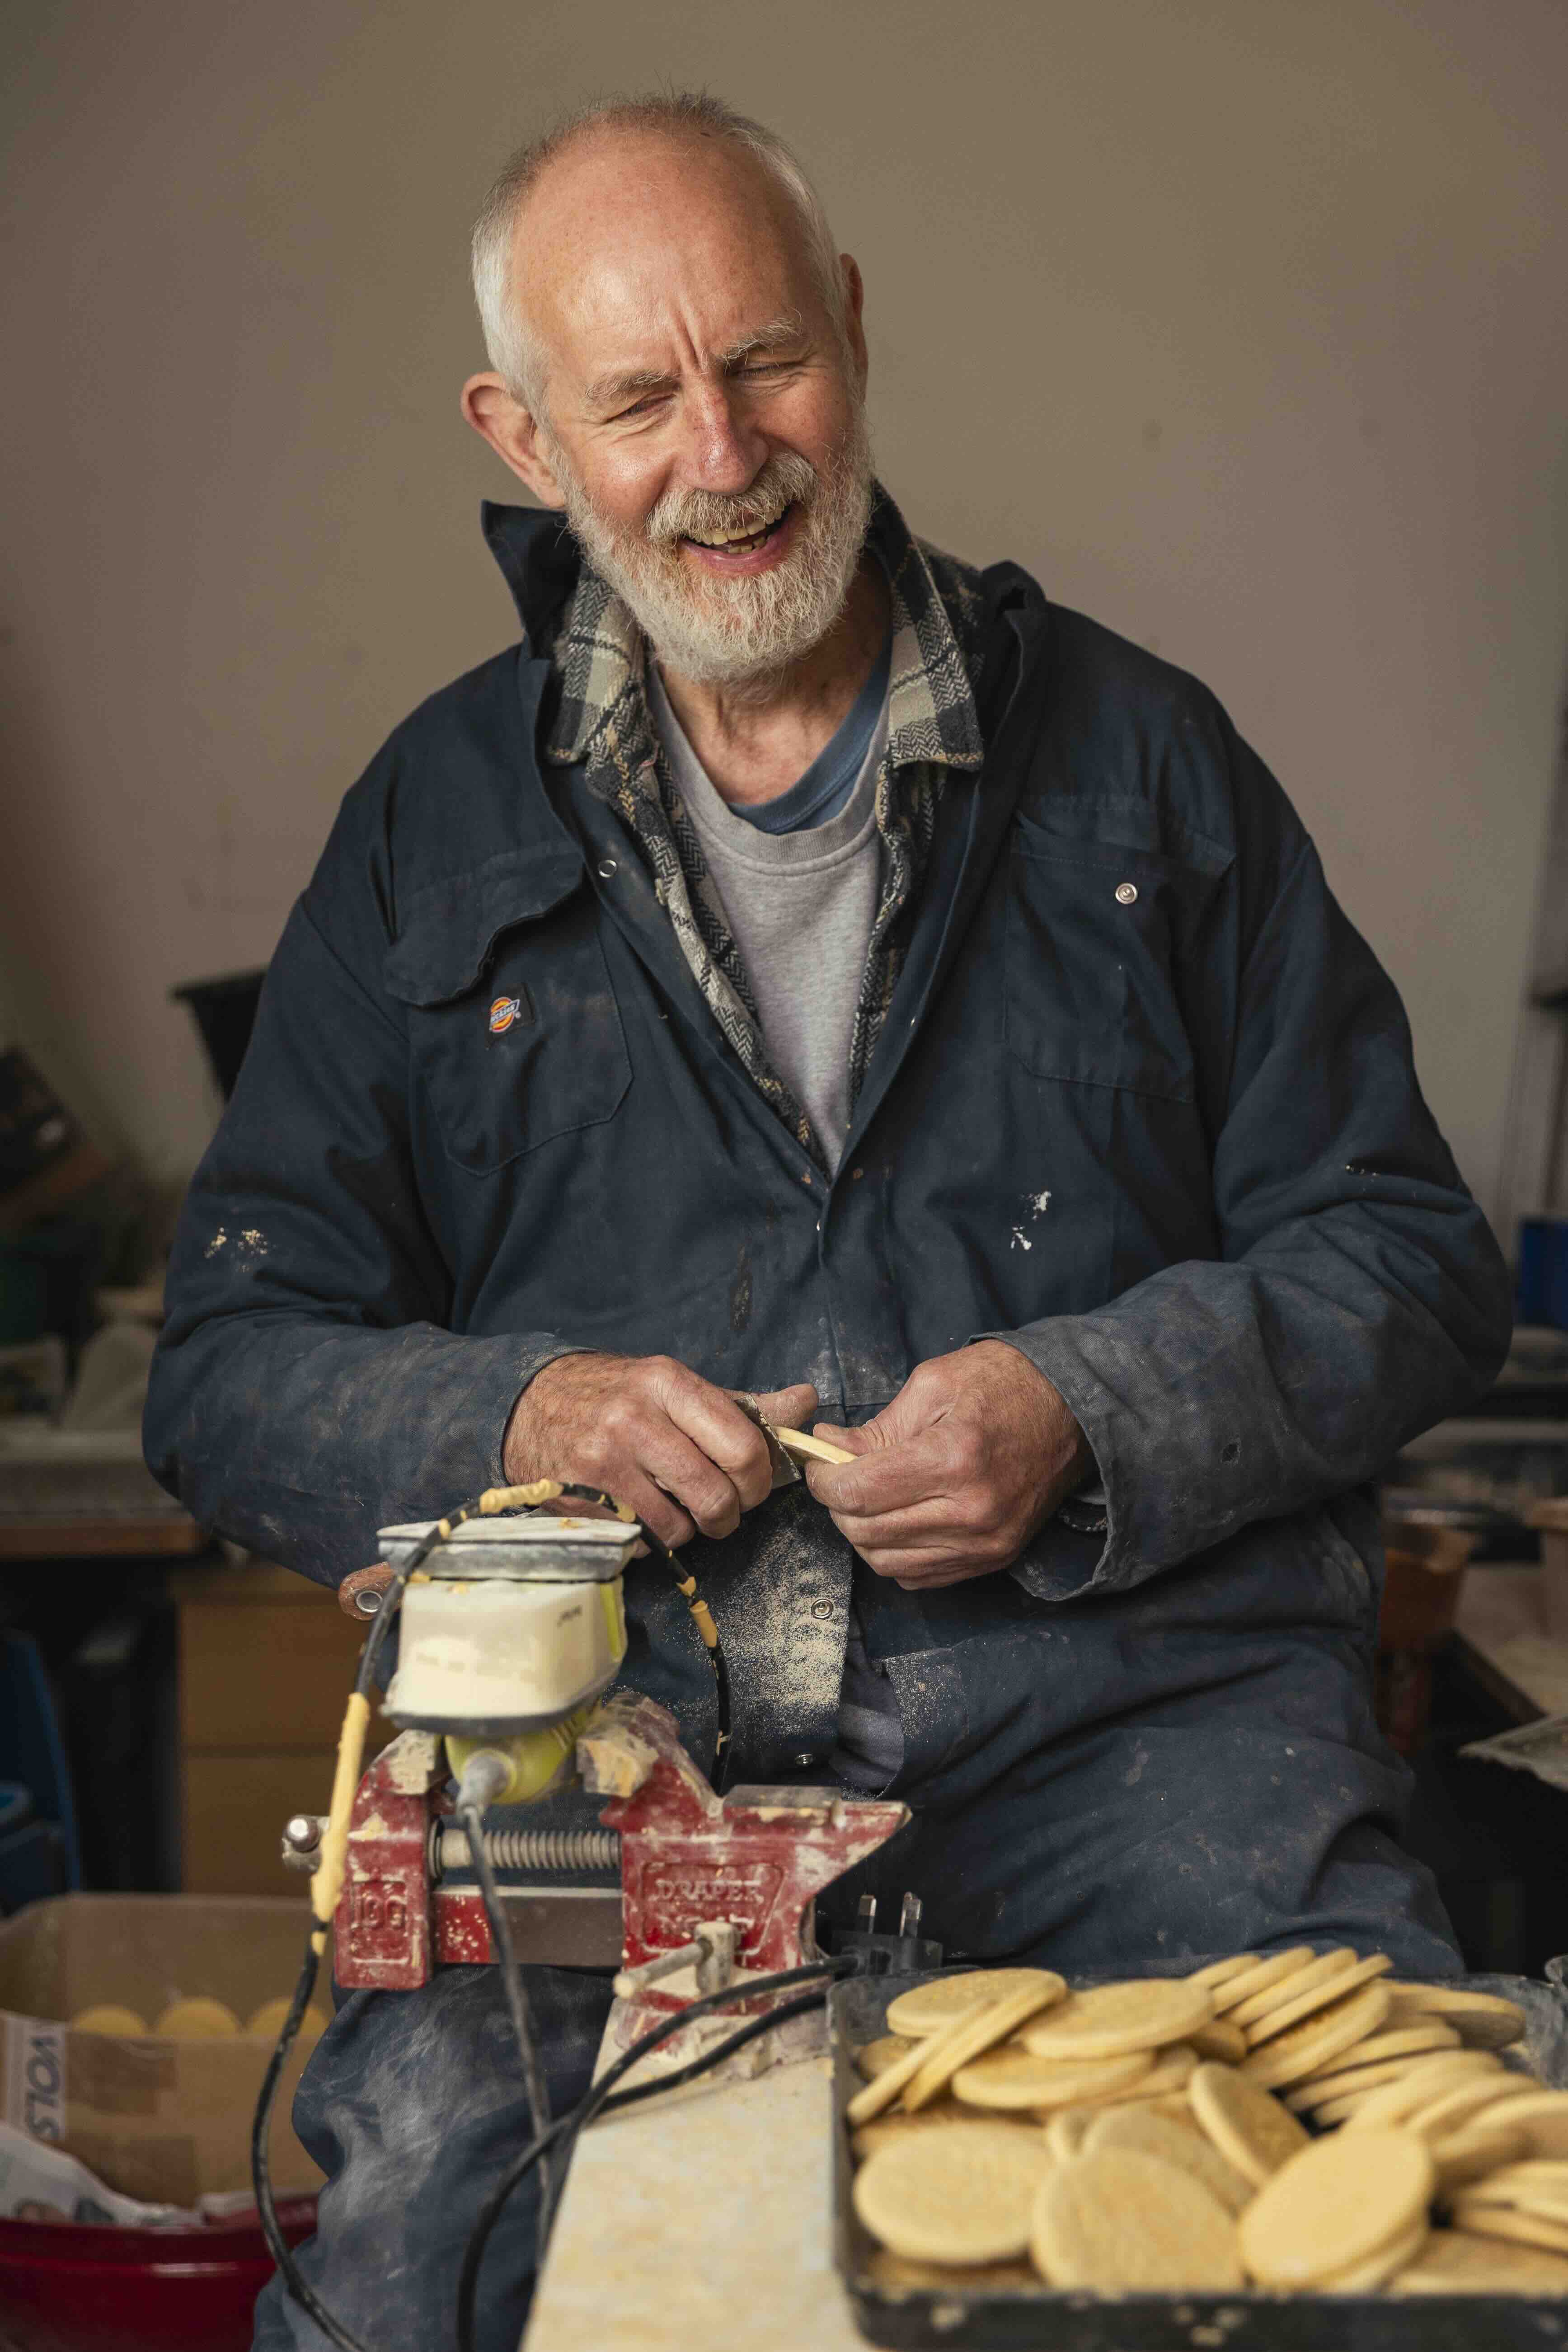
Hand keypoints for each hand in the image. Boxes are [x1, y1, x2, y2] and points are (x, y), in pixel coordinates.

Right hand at [503, 1353, 818, 1551]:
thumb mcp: (680, 1389)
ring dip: (689, 1528)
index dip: (759, 1478)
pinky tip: (641, 1511)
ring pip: (681, 1526)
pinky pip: (642, 1540)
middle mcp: (634, 1418)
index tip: (752, 1484)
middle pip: (716, 1494)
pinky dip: (653, 1538)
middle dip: (730, 1514)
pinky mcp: (581, 1498)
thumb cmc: (620, 1397)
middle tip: (723, 1509)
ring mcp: (603, 1461)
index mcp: (668, 1382)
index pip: (742, 1445)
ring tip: (676, 1506)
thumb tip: (807, 1401)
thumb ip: (745, 1405)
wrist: (532, 1404)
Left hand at [803, 1340, 1090, 1589]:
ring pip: (888, 1562)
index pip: (860, 1492)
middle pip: (868, 1533)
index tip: (819, 1465)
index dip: (824, 1481)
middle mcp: (971, 1513)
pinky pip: (919, 1575)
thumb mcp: (934, 1385)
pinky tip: (898, 1519)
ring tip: (866, 1498)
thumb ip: (877, 1427)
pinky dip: (895, 1553)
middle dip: (839, 1506)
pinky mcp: (993, 1558)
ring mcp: (985, 1543)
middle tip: (838, 1477)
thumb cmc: (1005, 1384)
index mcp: (954, 1459)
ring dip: (863, 1533)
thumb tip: (828, 1448)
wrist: (1073, 1410)